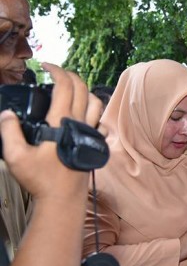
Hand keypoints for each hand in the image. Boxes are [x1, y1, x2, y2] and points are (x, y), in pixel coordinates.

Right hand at [0, 63, 102, 201]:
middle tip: (55, 72)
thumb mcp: (16, 156)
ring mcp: (90, 133)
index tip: (46, 66)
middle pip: (83, 88)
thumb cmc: (41, 180)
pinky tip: (80, 112)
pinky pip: (98, 118)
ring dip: (83, 90)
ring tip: (68, 89)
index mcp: (63, 122)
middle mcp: (80, 123)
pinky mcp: (93, 142)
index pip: (66, 86)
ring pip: (96, 102)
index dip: (57, 70)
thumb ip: (9, 132)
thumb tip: (7, 114)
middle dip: (70, 75)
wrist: (63, 199)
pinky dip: (91, 108)